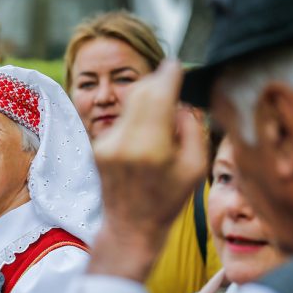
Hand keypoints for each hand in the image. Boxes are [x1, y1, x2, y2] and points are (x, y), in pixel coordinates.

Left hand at [89, 59, 208, 281]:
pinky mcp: (98, 147)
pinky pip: (122, 120)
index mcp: (150, 147)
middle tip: (173, 83)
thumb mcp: (195, 167)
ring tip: (164, 123)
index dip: (169, 74)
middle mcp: (123, 141)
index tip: (177, 65)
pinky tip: (147, 139)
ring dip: (148, 101)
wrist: (129, 227)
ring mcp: (106, 144)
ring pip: (130, 104)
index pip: (158, 93)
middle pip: (141, 91)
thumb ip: (191, 127)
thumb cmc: (167, 201)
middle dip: (158, 82)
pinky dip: (137, 119)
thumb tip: (182, 99)